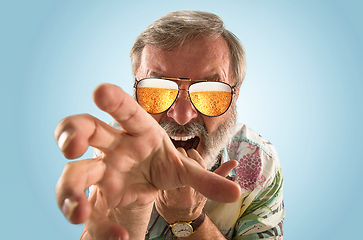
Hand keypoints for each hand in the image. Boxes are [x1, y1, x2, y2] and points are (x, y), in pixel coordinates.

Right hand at [54, 83, 240, 238]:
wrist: (147, 181)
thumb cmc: (162, 162)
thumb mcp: (184, 169)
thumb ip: (205, 178)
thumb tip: (237, 193)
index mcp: (137, 129)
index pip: (126, 111)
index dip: (114, 100)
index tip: (101, 91)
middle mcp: (113, 145)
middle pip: (85, 129)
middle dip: (73, 132)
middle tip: (72, 145)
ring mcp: (101, 169)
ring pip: (74, 172)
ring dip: (71, 190)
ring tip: (80, 211)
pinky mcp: (98, 195)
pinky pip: (91, 208)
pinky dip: (100, 227)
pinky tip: (120, 238)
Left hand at [155, 148, 238, 223]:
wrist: (181, 220)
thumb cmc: (195, 200)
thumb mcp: (210, 188)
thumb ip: (220, 174)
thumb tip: (235, 162)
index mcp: (199, 187)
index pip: (196, 160)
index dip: (192, 155)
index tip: (190, 156)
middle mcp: (186, 191)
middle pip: (180, 160)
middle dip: (179, 155)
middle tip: (177, 157)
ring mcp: (172, 194)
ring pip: (167, 166)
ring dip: (167, 162)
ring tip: (169, 163)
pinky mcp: (159, 195)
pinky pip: (158, 176)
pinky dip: (159, 171)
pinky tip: (161, 171)